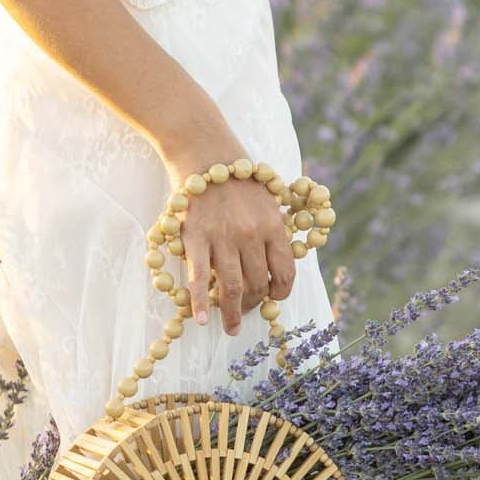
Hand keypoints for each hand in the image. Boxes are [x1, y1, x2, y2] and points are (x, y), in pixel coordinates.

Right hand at [170, 166, 296, 336]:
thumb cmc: (238, 177)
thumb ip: (274, 230)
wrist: (204, 152)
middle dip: (253, 305)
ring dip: (232, 313)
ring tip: (229, 327)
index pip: (284, 273)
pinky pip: (199, 278)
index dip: (280, 293)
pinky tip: (201, 320)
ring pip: (232, 287)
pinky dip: (200, 303)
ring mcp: (223, 238)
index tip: (272, 299)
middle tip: (244, 314)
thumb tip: (277, 264)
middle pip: (257, 284)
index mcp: (273, 226)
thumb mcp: (268, 199)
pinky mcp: (195, 238)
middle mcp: (251, 235)